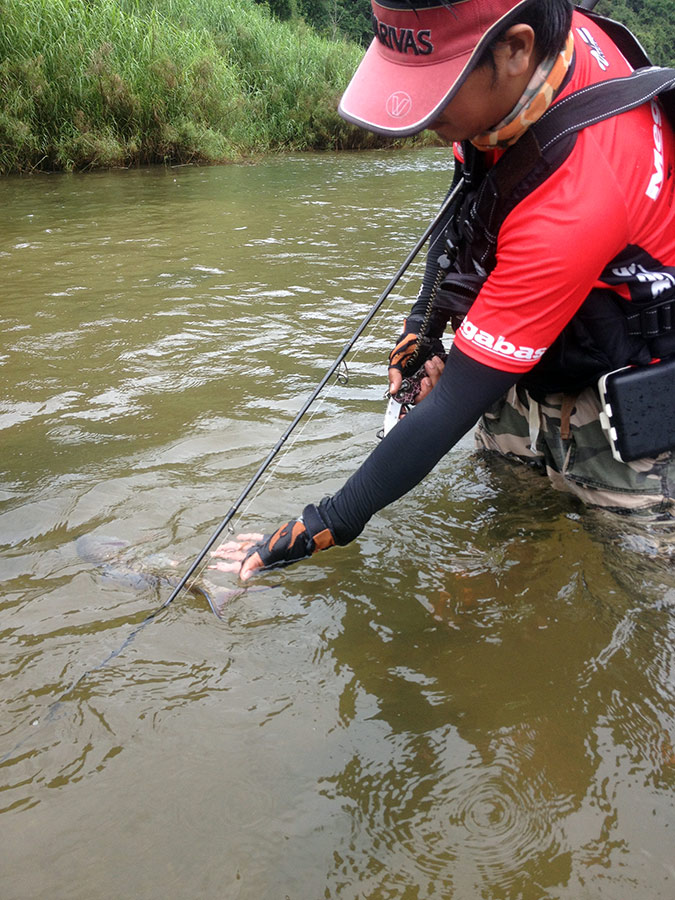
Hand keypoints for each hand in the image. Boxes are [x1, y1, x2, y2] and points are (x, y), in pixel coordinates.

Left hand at [209, 505, 335, 580]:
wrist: (307, 534)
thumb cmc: (290, 544)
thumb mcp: (270, 554)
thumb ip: (255, 563)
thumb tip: (241, 577)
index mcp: (261, 562)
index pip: (238, 566)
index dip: (224, 566)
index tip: (212, 566)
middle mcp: (262, 556)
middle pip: (239, 557)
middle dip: (225, 556)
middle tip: (212, 555)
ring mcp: (267, 548)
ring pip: (246, 548)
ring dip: (234, 547)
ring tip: (223, 547)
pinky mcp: (273, 540)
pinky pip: (257, 540)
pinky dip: (248, 538)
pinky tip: (240, 536)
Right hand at [388, 322, 444, 393]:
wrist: (418, 335)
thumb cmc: (406, 348)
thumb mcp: (397, 360)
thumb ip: (394, 375)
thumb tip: (393, 389)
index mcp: (411, 386)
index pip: (419, 398)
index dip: (424, 393)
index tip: (424, 381)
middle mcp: (422, 385)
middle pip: (432, 394)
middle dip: (432, 379)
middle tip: (428, 366)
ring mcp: (432, 379)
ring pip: (440, 385)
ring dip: (437, 372)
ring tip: (431, 361)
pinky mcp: (441, 373)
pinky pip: (447, 376)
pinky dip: (442, 367)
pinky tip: (436, 360)